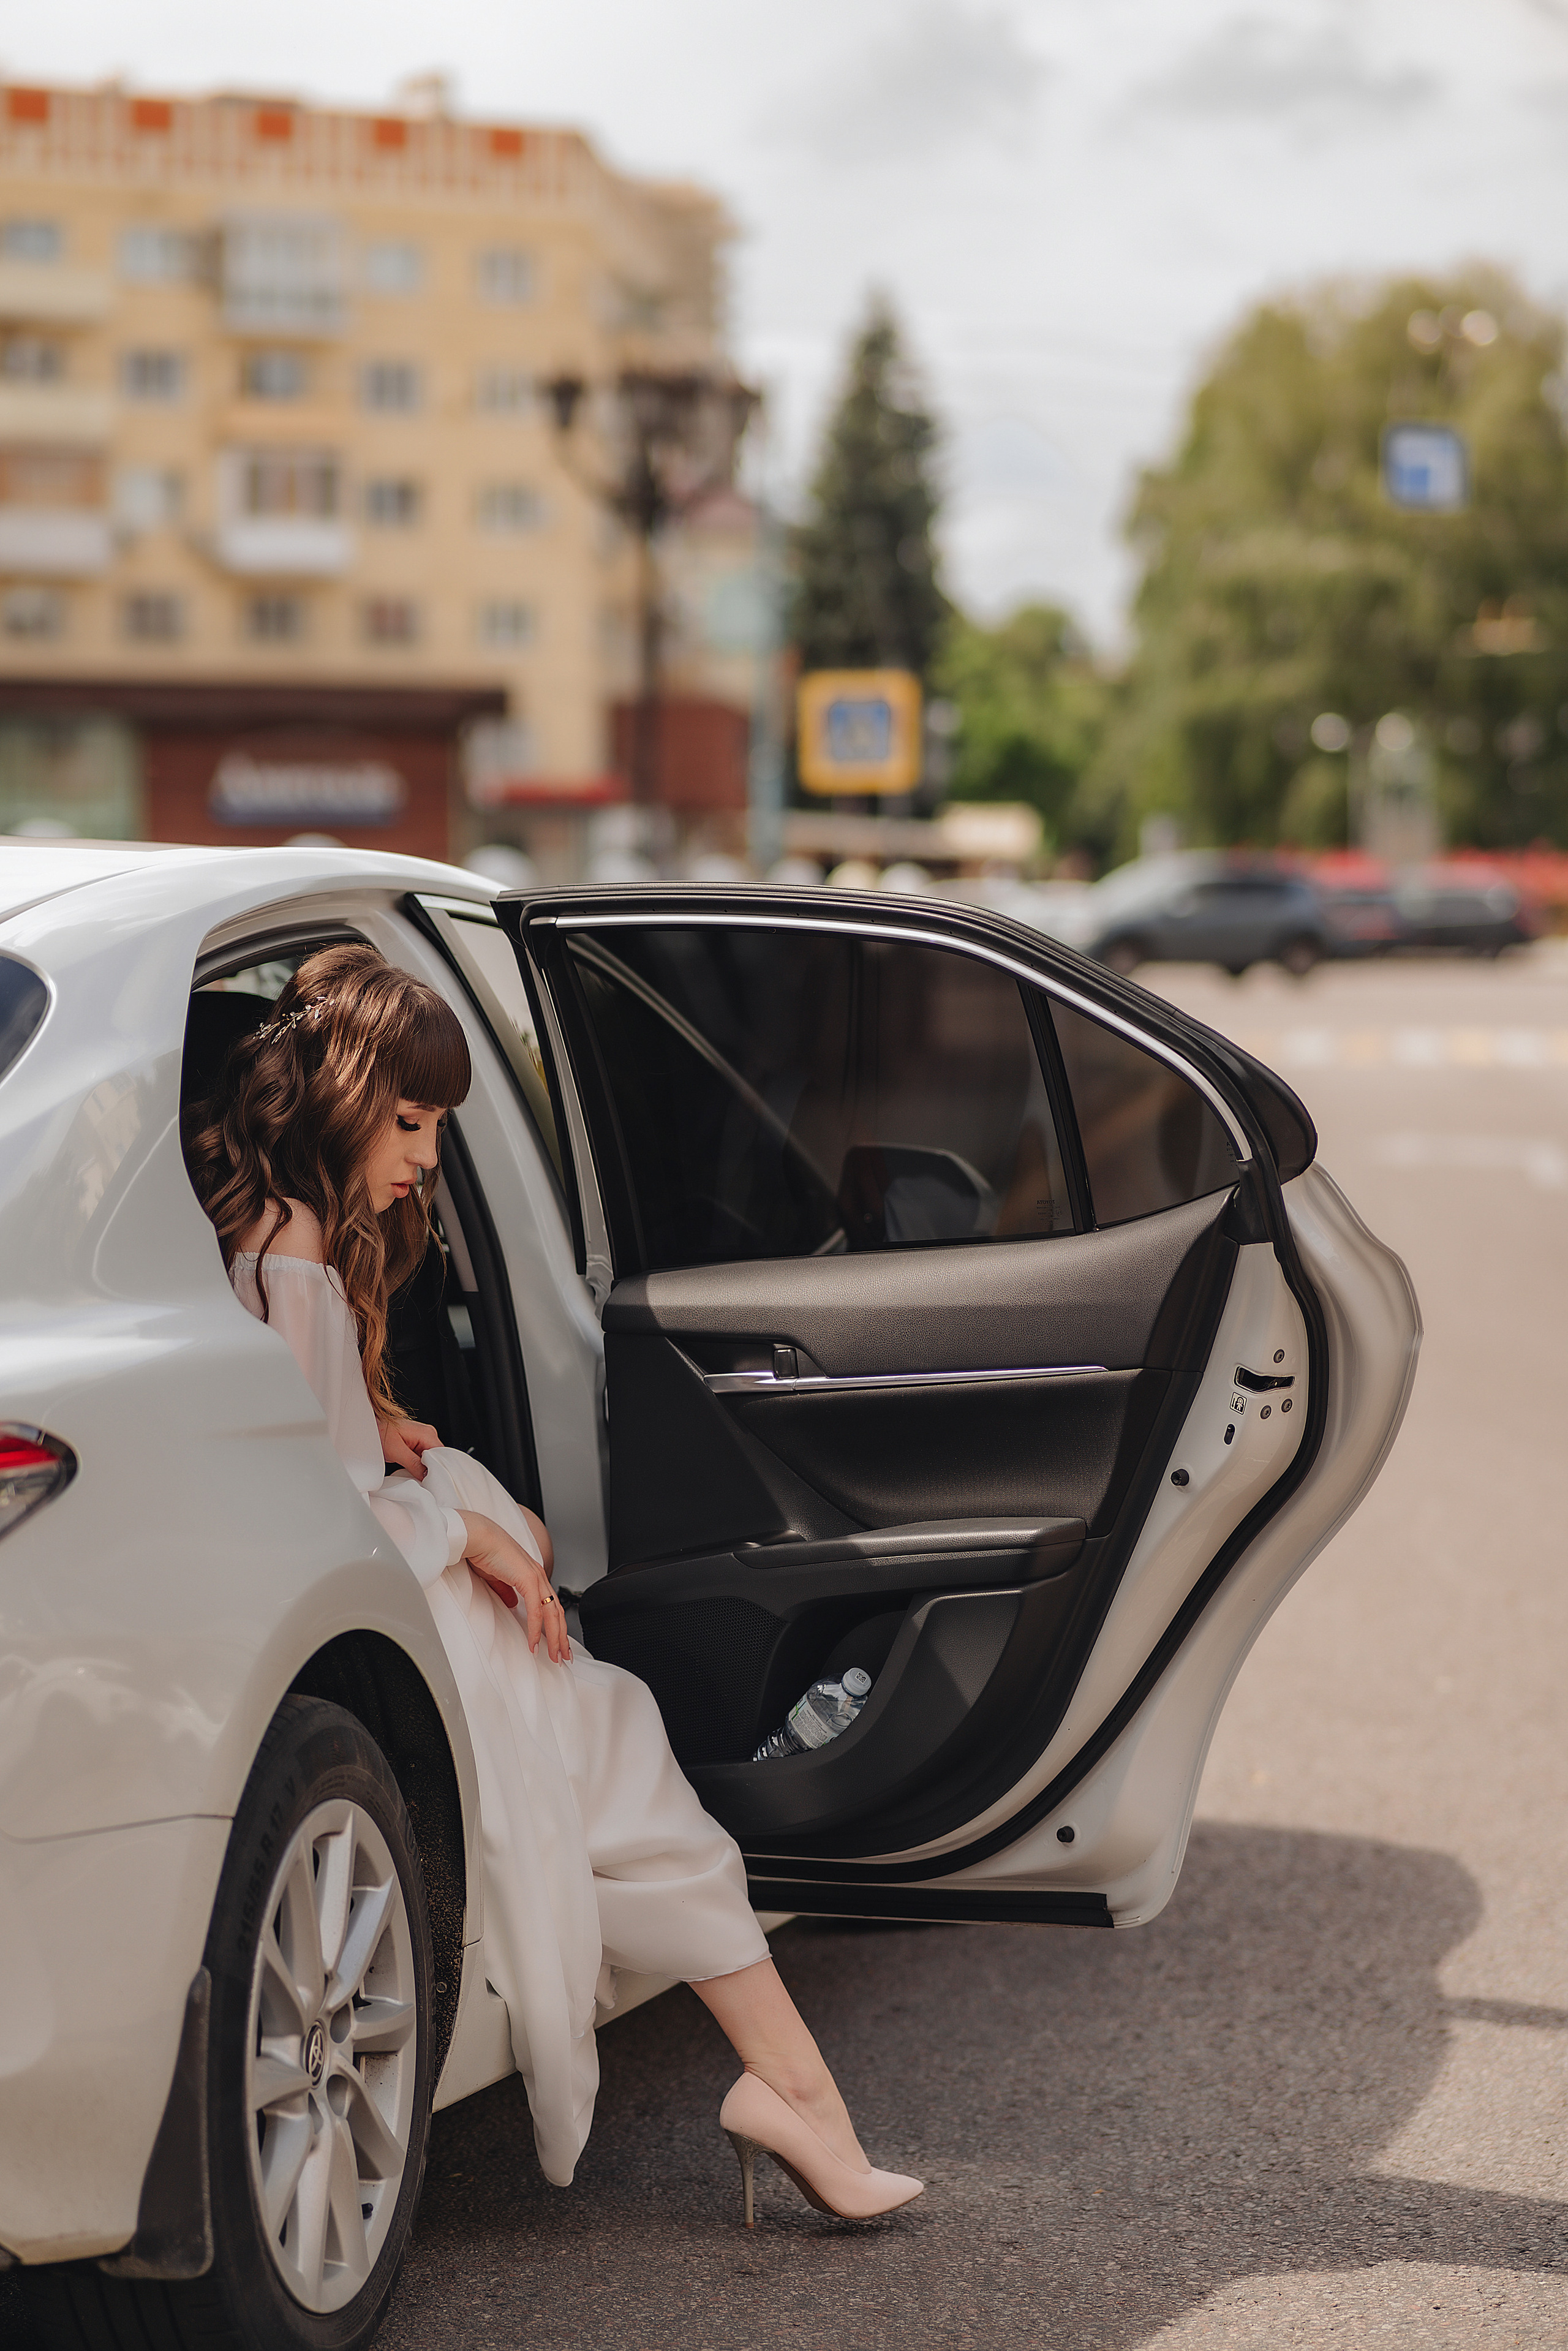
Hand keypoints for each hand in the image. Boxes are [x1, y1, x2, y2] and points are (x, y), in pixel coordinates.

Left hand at [379, 1416, 439, 1478]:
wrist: (369, 1428)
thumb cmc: (380, 1433)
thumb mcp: (396, 1451)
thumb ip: (413, 1464)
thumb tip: (427, 1476)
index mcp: (427, 1433)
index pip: (442, 1455)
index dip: (439, 1469)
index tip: (433, 1482)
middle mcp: (428, 1434)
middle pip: (439, 1457)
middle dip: (434, 1471)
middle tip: (427, 1483)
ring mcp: (424, 1439)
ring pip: (433, 1459)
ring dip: (427, 1470)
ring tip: (421, 1479)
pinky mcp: (417, 1445)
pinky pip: (425, 1458)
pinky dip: (422, 1467)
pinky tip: (417, 1474)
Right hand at [459, 1511, 569, 1662]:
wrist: (477, 1537)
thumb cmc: (484, 1552)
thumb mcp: (498, 1578)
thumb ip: (508, 1591)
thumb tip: (513, 1604)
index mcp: (534, 1574)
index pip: (552, 1605)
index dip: (556, 1626)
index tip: (557, 1643)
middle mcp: (539, 1575)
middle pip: (558, 1612)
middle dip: (562, 1637)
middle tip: (563, 1656)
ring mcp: (536, 1577)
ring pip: (552, 1614)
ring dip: (554, 1638)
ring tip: (554, 1655)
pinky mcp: (527, 1579)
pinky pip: (536, 1610)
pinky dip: (536, 1629)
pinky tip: (534, 1643)